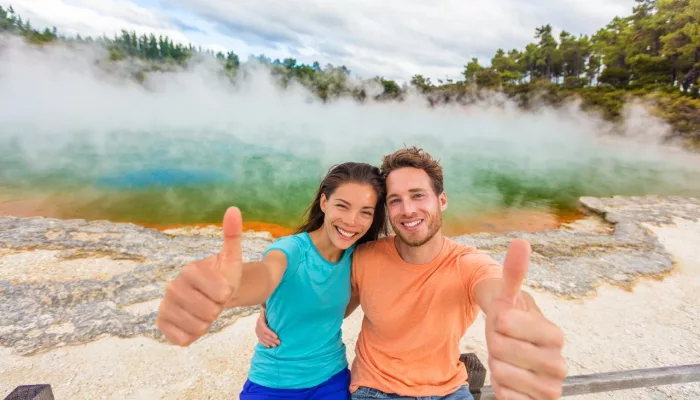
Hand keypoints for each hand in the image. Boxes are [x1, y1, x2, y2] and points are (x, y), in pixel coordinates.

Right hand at [156, 207, 243, 345]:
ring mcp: (164, 306)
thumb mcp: (232, 258)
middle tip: (213, 301)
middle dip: (217, 310)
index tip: (223, 288)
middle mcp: (171, 286)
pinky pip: (182, 339)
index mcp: (189, 270)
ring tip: (205, 312)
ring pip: (197, 327)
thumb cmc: (223, 277)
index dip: (227, 295)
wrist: (211, 295)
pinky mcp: (161, 324)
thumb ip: (232, 235)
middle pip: (208, 312)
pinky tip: (193, 324)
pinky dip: (193, 335)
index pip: (221, 293)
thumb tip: (233, 209)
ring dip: (207, 324)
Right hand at [255, 307, 280, 347]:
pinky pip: (260, 341)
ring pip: (263, 339)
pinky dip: (265, 344)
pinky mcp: (258, 335)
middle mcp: (257, 328)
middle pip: (265, 335)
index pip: (265, 329)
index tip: (277, 336)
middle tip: (279, 342)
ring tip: (276, 345)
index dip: (271, 333)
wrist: (260, 316)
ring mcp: (257, 332)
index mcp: (260, 322)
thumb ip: (265, 309)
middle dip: (272, 339)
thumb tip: (266, 306)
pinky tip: (269, 346)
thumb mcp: (265, 311)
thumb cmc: (265, 313)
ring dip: (269, 342)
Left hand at [485, 239, 566, 399]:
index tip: (502, 322)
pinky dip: (501, 389)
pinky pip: (509, 398)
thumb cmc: (511, 328)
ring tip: (504, 362)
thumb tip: (521, 242)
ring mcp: (551, 387)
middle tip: (501, 345)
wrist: (515, 363)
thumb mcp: (508, 300)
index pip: (517, 324)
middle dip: (494, 344)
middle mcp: (559, 362)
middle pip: (505, 350)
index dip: (502, 322)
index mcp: (554, 334)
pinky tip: (507, 382)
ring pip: (504, 374)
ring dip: (496, 366)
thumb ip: (513, 274)